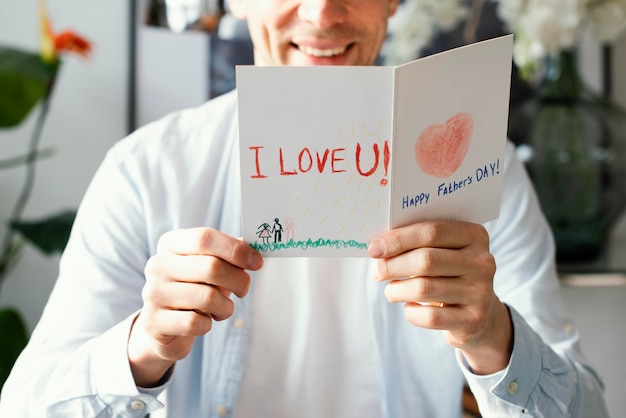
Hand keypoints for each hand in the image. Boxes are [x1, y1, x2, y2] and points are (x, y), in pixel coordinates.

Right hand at [128, 227, 262, 386]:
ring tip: (222, 309)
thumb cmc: (194, 289)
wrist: (163, 326)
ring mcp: (153, 293)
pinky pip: (195, 323)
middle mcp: (158, 265)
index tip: (257, 262)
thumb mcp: (210, 266)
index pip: (205, 238)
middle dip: (238, 280)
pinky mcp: (154, 322)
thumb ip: (231, 254)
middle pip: (211, 267)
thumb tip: (257, 247)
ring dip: (226, 307)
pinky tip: (204, 321)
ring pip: (207, 298)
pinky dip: (208, 324)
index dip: (236, 249)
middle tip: (244, 289)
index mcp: (171, 244)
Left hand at [368, 221, 511, 374]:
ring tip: (391, 290)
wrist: (477, 313)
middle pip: (426, 259)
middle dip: (393, 265)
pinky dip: (411, 312)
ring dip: (396, 290)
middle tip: (377, 271)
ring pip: (424, 289)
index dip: (398, 239)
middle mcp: (483, 262)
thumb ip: (415, 244)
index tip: (374, 248)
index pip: (432, 232)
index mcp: (474, 235)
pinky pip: (430, 317)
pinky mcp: (474, 320)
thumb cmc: (447, 274)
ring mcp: (481, 292)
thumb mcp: (440, 252)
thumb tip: (378, 248)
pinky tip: (410, 307)